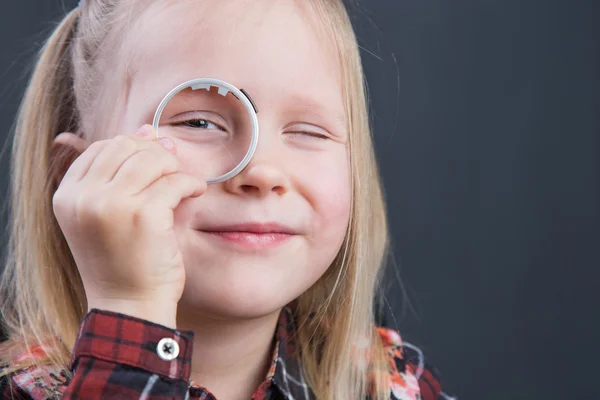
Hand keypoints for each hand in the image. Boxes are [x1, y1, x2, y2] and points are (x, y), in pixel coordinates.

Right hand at [52, 125, 205, 327]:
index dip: (132, 146)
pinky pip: (175, 181)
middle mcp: (84, 197)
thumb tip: (148, 129)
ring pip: (151, 158)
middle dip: (154, 153)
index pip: (101, 148)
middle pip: (126, 146)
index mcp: (68, 196)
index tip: (155, 157)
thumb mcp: (105, 217)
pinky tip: (195, 193)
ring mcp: (111, 205)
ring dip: (173, 167)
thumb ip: (118, 175)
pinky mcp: (143, 215)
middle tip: (172, 169)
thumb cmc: (122, 262)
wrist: (130, 306)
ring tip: (181, 185)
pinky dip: (191, 184)